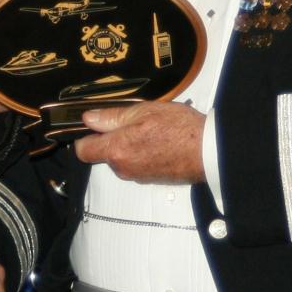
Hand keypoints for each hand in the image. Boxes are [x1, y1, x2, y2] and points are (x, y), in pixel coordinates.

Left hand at [75, 101, 205, 183]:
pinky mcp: (151, 179)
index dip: (84, 136)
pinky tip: (158, 141)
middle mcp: (123, 168)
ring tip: (149, 129)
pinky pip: (137, 165)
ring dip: (129, 146)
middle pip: (104, 154)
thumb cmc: (179, 129)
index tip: (92, 126)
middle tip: (130, 121)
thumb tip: (88, 119)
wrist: (208, 151)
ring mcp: (137, 176)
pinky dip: (142, 154)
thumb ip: (111, 117)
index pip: (83, 150)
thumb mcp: (142, 111)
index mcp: (116, 150)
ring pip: (122, 159)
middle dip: (111, 139)